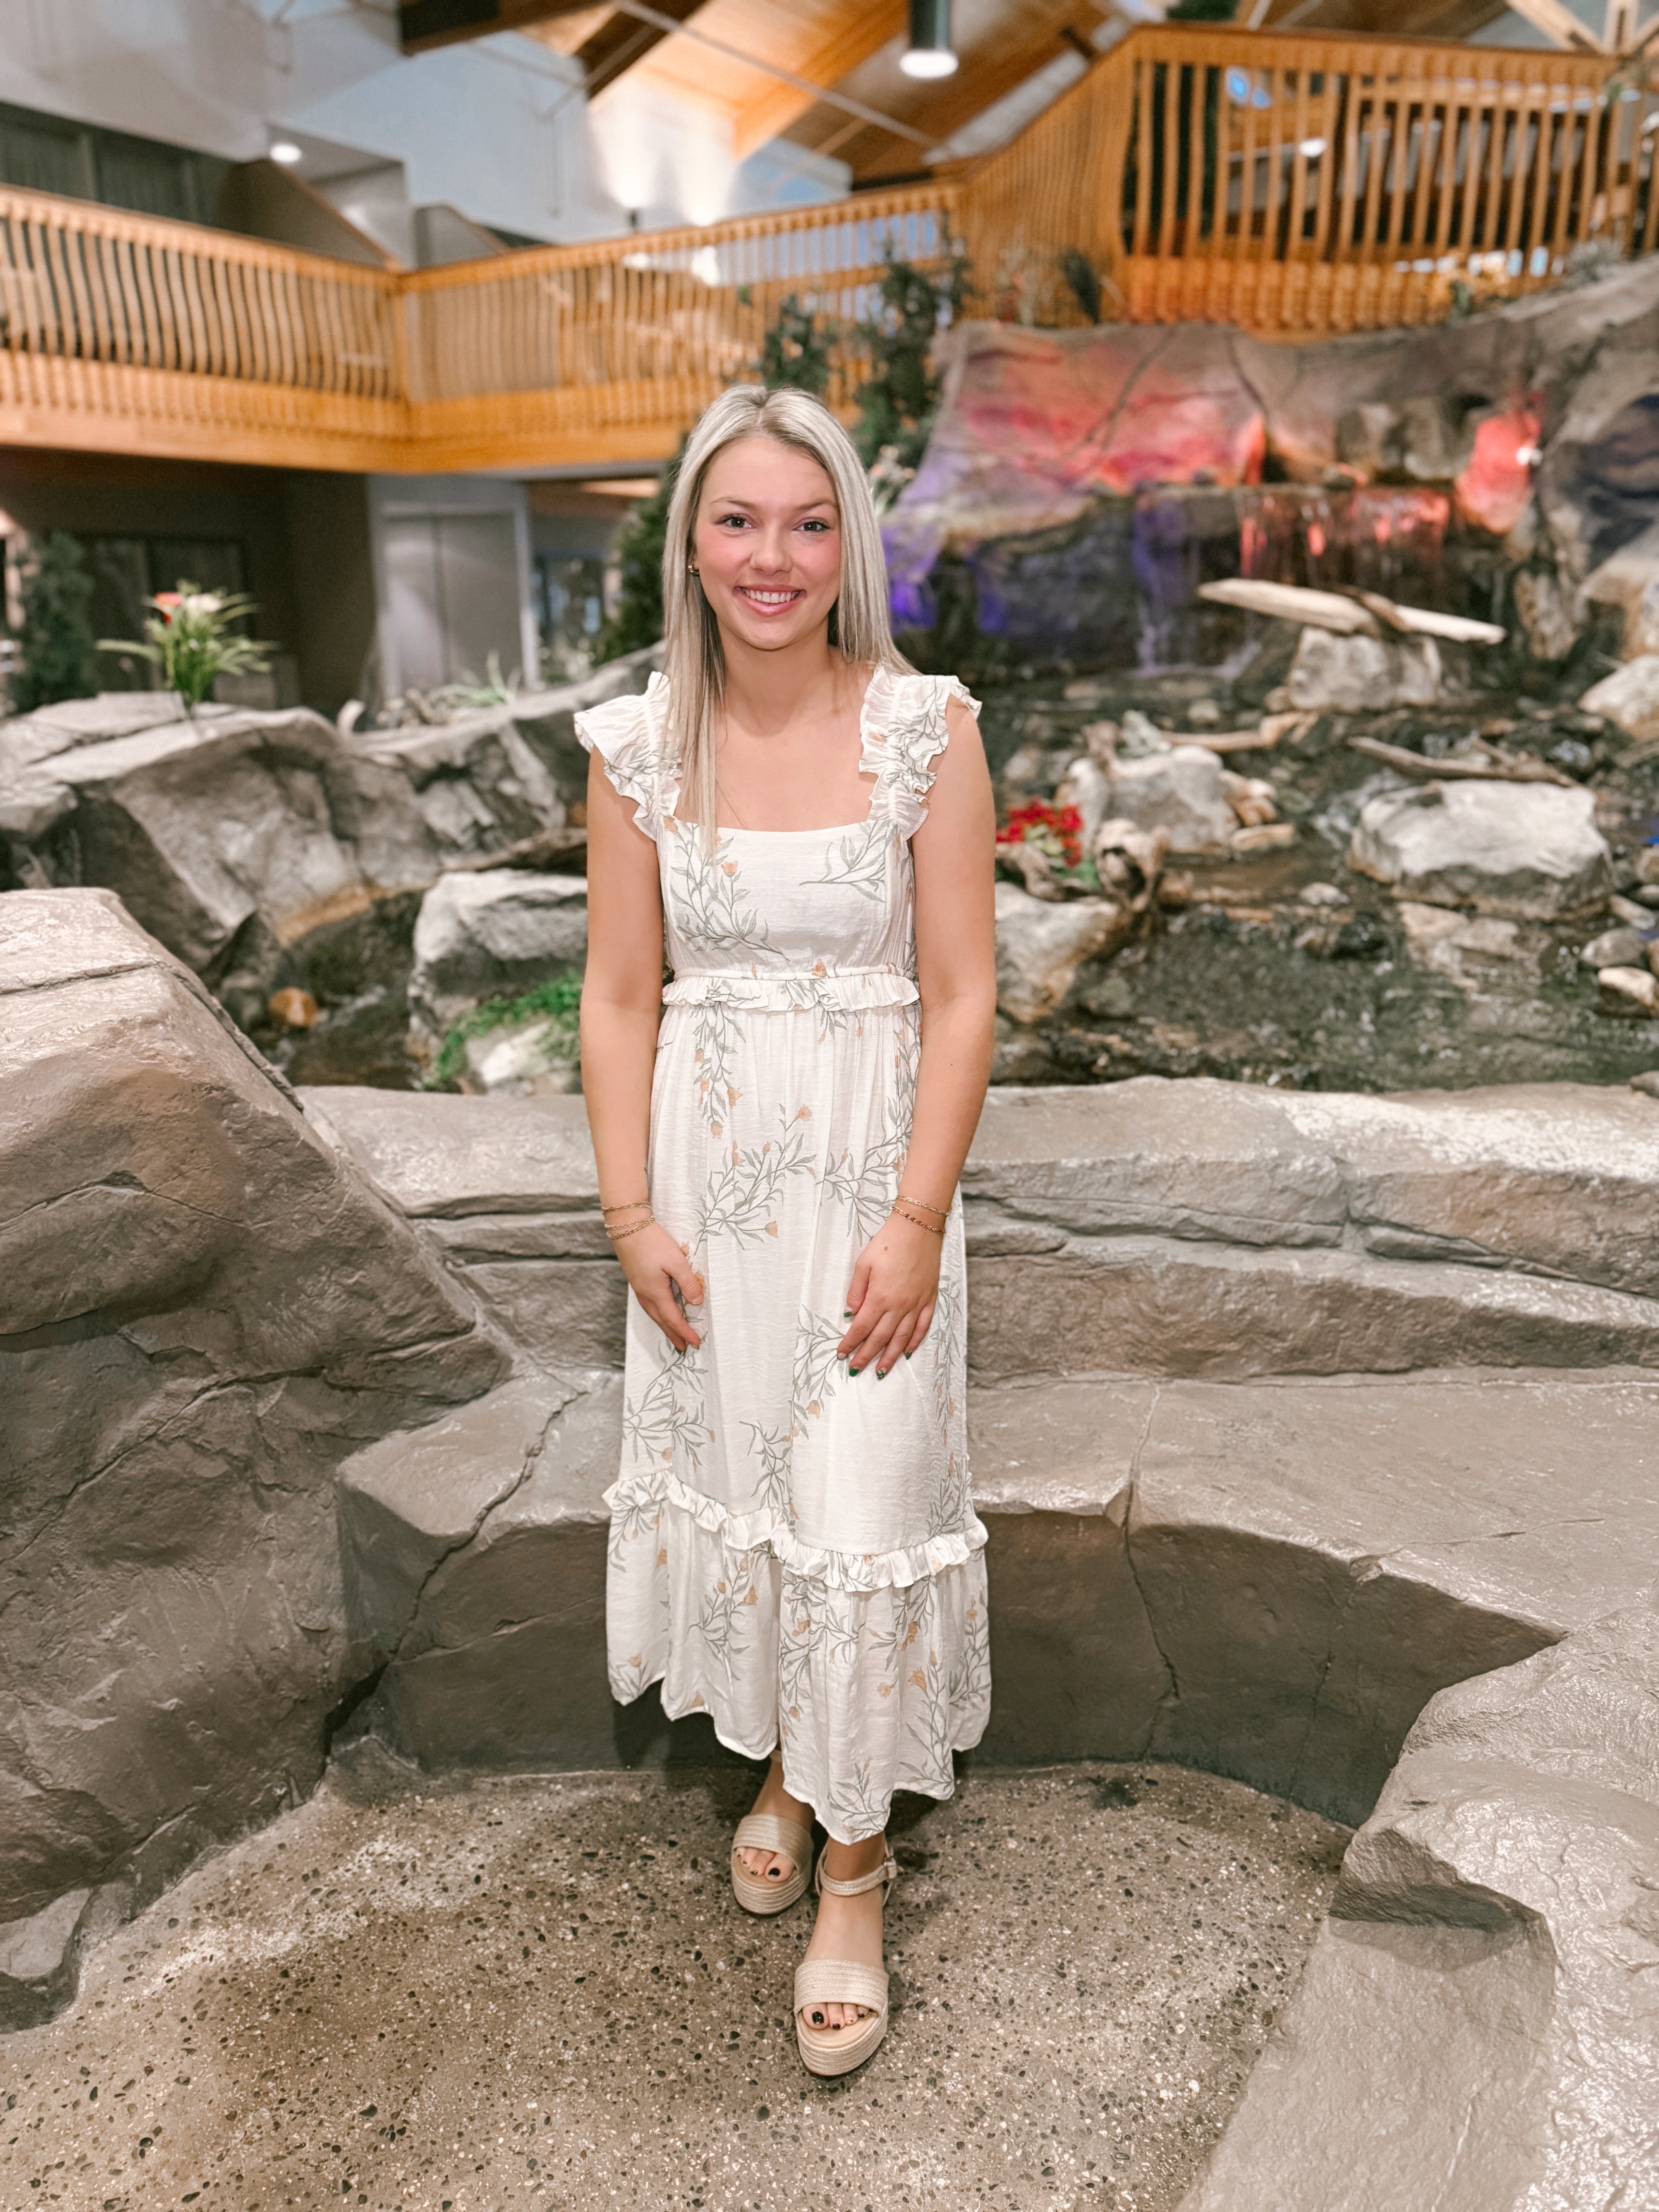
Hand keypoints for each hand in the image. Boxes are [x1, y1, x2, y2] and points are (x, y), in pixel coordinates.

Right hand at [614, 1222, 704, 1351]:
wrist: (627, 1227)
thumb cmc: (652, 1242)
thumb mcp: (676, 1261)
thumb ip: (688, 1282)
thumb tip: (698, 1302)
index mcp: (655, 1293)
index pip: (673, 1319)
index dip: (685, 1332)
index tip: (695, 1342)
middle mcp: (645, 1295)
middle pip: (661, 1321)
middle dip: (673, 1335)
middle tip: (684, 1347)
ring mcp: (639, 1289)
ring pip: (654, 1315)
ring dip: (665, 1327)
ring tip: (673, 1335)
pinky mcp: (637, 1281)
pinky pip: (649, 1306)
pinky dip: (658, 1315)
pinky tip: (661, 1312)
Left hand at [838, 1212, 940, 1376]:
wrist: (918, 1228)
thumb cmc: (888, 1243)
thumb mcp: (863, 1264)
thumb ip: (856, 1291)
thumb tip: (850, 1314)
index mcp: (880, 1298)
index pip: (861, 1329)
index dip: (850, 1344)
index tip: (842, 1354)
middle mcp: (899, 1306)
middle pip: (880, 1339)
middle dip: (866, 1356)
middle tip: (855, 1369)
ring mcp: (916, 1304)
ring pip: (901, 1339)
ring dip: (890, 1357)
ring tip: (881, 1371)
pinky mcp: (929, 1299)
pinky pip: (922, 1327)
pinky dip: (914, 1342)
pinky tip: (906, 1351)